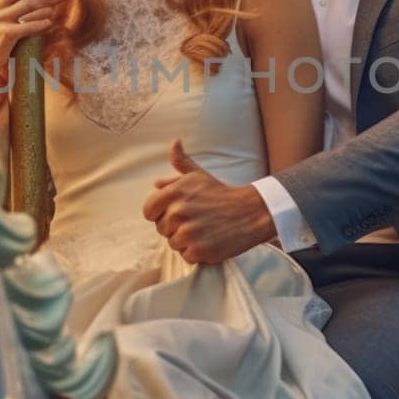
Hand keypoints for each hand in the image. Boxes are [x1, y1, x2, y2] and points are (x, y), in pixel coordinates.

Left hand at [142, 139, 275, 263]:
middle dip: (176, 227)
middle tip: (196, 220)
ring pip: (173, 243)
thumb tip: (174, 143)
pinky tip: (209, 240)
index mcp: (173, 193)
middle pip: (161, 229)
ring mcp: (188, 232)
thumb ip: (181, 162)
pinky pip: (186, 256)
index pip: (149, 210)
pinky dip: (196, 252)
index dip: (160, 213)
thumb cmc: (221, 194)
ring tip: (204, 229)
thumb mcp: (199, 175)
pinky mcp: (199, 250)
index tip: (176, 212)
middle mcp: (178, 211)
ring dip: (186, 240)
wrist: (250, 212)